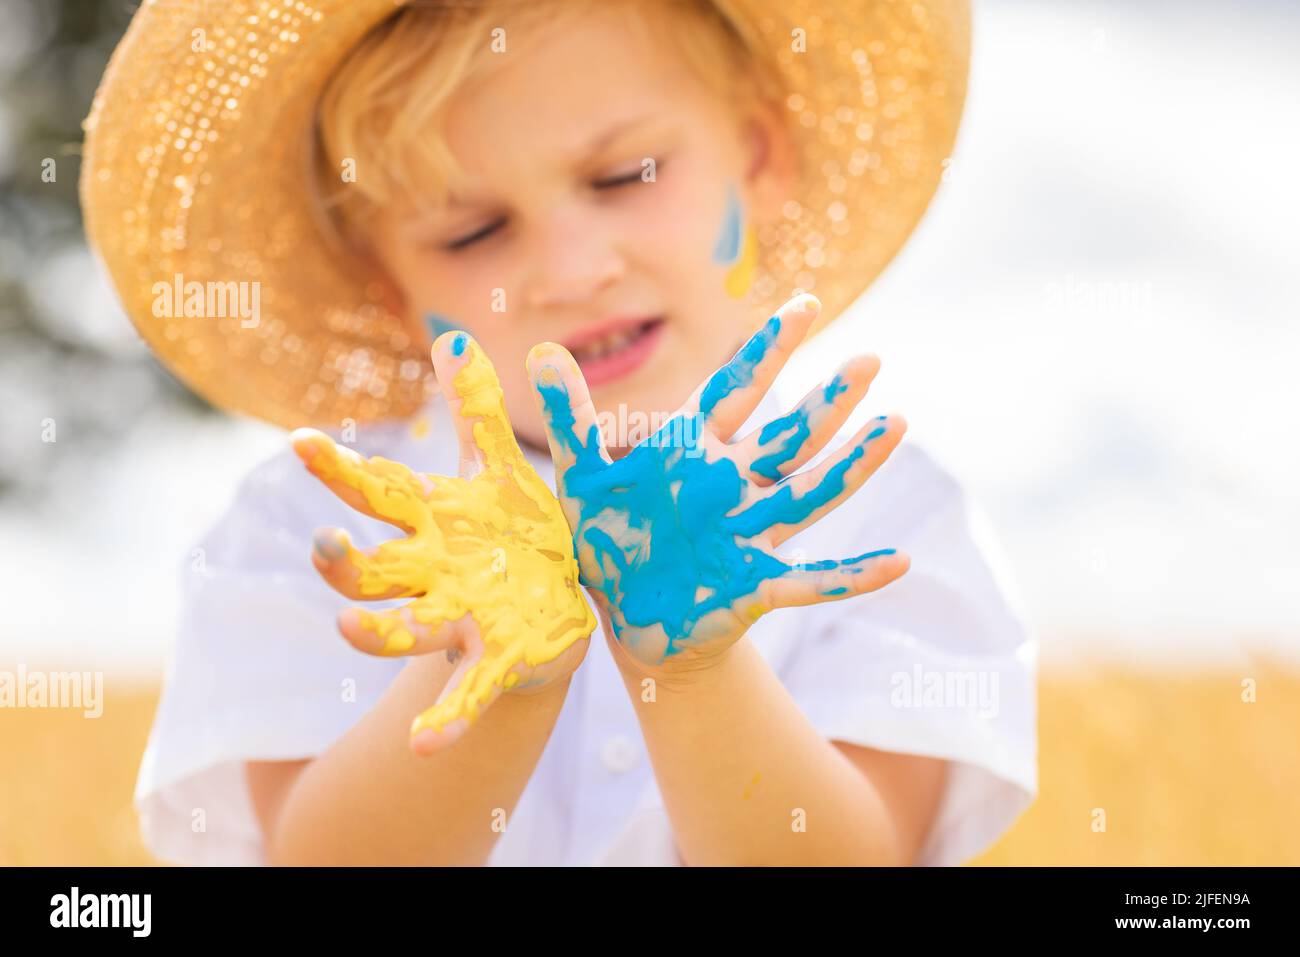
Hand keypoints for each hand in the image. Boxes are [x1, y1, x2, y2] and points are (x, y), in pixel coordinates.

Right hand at [292, 332, 594, 754]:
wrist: (562, 600)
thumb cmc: (520, 532)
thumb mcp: (503, 468)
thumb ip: (477, 409)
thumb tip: (454, 335)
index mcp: (433, 523)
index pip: (376, 492)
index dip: (338, 468)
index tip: (302, 440)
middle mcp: (433, 573)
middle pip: (370, 572)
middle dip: (342, 562)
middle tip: (325, 542)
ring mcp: (460, 618)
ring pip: (405, 632)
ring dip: (377, 634)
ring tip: (351, 629)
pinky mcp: (497, 656)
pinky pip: (467, 692)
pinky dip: (447, 720)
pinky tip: (426, 748)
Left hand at [526, 294, 909, 676]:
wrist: (624, 614)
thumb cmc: (608, 537)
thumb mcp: (581, 476)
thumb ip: (571, 417)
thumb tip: (539, 351)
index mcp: (694, 451)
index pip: (737, 388)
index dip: (769, 348)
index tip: (805, 304)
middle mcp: (732, 485)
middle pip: (787, 436)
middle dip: (827, 401)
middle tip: (869, 362)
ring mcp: (749, 534)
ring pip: (809, 493)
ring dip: (852, 465)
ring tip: (896, 425)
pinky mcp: (754, 586)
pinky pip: (812, 582)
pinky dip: (852, 576)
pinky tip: (900, 564)